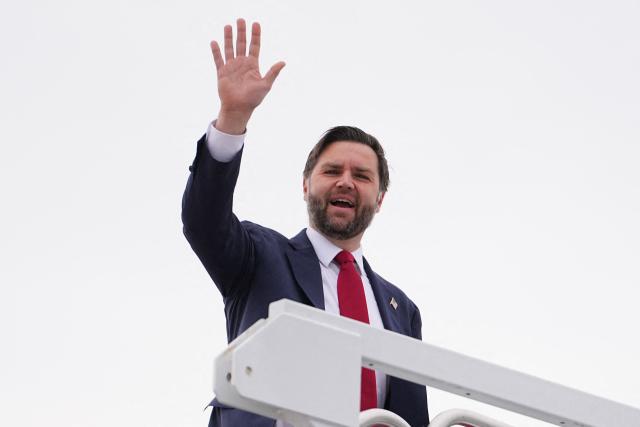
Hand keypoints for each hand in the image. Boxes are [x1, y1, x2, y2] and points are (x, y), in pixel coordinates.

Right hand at [211, 19, 285, 133]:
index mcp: (253, 65)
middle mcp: (242, 63)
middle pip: (242, 44)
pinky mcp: (222, 72)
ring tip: (228, 26)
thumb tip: (283, 62)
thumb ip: (273, 72)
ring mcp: (231, 67)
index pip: (255, 46)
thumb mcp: (266, 85)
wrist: (239, 108)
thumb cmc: (253, 99)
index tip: (256, 24)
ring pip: (229, 48)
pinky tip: (214, 41)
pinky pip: (218, 59)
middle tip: (241, 20)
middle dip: (241, 32)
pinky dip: (216, 51)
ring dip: (228, 37)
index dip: (255, 35)